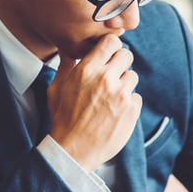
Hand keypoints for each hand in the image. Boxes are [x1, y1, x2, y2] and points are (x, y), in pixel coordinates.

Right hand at [47, 35, 141, 171]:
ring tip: (112, 97)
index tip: (109, 54)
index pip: (111, 42)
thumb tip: (68, 51)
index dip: (111, 47)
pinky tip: (116, 112)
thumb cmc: (63, 120)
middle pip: (127, 55)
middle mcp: (106, 79)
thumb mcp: (56, 89)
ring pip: (133, 76)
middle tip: (113, 75)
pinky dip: (129, 103)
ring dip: (125, 84)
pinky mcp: (132, 110)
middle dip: (120, 63)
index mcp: (87, 70)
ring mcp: (121, 95)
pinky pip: (137, 97)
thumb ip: (65, 67)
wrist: (74, 150)